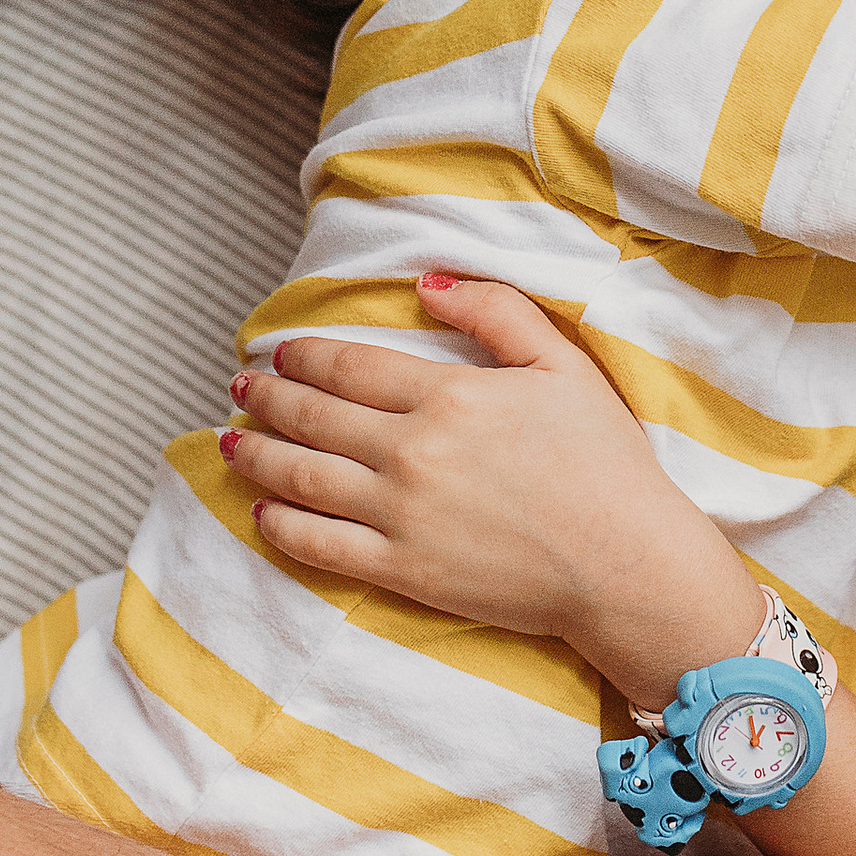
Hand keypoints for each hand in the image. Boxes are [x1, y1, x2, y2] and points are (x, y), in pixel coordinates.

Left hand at [223, 273, 759, 712]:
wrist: (625, 564)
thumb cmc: (604, 462)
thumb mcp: (562, 364)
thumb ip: (495, 312)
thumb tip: (426, 284)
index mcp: (447, 394)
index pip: (348, 367)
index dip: (303, 357)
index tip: (277, 353)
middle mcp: (410, 451)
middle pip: (313, 417)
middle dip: (266, 398)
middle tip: (239, 386)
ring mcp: (400, 515)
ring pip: (301, 478)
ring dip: (257, 455)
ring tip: (230, 440)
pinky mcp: (401, 570)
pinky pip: (319, 545)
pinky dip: (280, 526)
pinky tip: (261, 512)